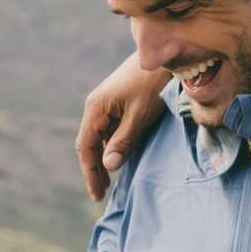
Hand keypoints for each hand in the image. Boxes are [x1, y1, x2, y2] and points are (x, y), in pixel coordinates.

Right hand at [77, 52, 174, 200]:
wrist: (164, 56)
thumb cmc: (152, 85)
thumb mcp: (139, 116)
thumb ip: (123, 141)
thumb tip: (109, 166)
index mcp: (96, 109)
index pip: (86, 148)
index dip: (90, 172)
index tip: (97, 194)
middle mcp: (95, 106)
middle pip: (89, 143)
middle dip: (94, 169)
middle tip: (101, 193)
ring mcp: (105, 103)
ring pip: (99, 137)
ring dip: (103, 158)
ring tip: (110, 180)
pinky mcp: (116, 101)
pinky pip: (109, 128)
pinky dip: (111, 145)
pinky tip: (120, 156)